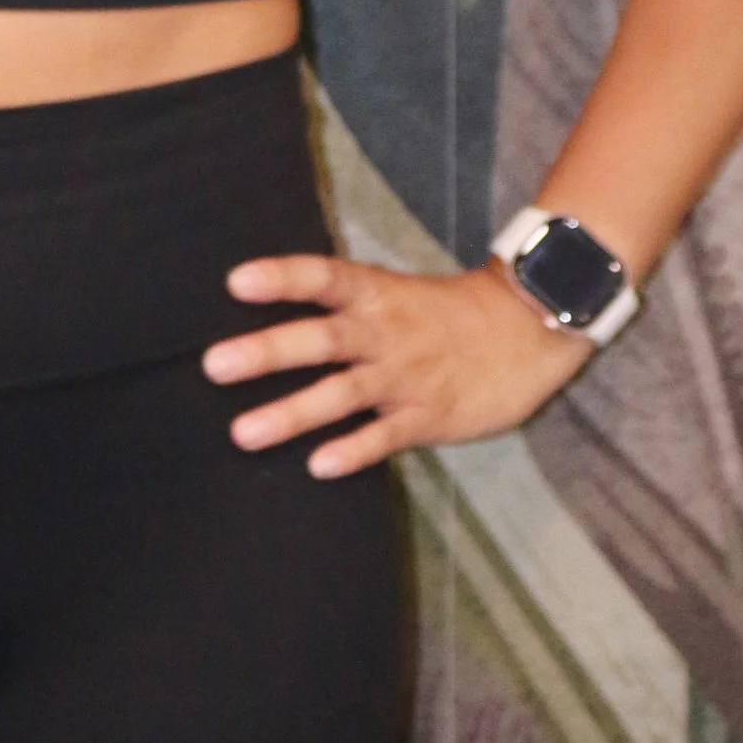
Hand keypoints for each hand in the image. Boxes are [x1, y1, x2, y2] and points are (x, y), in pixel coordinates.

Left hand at [204, 253, 590, 472]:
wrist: (527, 329)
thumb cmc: (447, 313)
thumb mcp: (395, 293)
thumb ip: (343, 305)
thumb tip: (273, 314)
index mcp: (376, 294)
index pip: (323, 277)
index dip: (282, 278)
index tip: (236, 282)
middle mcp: (386, 331)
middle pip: (322, 338)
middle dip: (268, 351)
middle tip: (214, 365)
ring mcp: (407, 375)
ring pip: (343, 393)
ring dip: (292, 412)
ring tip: (244, 432)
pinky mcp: (430, 415)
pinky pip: (386, 435)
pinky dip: (354, 449)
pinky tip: (319, 465)